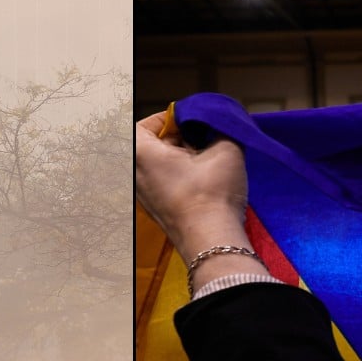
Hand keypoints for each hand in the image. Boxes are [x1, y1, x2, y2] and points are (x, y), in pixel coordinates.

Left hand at [134, 110, 252, 284]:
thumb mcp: (226, 148)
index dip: (171, 118)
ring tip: (207, 161)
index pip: (145, 123)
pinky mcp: (157, 212)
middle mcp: (135, 176)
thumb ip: (220, 127)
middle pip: (153, 144)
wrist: (212, 241)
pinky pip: (165, 184)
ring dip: (183, 159)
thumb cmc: (212, 194)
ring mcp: (144, 197)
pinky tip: (205, 182)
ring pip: (160, 165)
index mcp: (140, 154)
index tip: (193, 121)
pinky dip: (182, 177)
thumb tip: (219, 124)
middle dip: (179, 138)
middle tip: (204, 139)